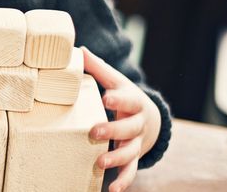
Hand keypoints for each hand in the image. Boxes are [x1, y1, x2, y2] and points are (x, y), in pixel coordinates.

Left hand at [81, 47, 160, 191]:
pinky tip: (113, 189)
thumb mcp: (115, 80)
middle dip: (113, 130)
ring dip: (117, 158)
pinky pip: (131, 170)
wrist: (148, 116)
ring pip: (131, 151)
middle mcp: (138, 122)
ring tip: (100, 163)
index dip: (118, 98)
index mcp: (132, 100)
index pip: (127, 98)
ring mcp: (137, 141)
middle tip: (94, 132)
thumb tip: (77, 50)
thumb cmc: (123, 95)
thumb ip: (97, 68)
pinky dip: (124, 180)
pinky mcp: (134, 156)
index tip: (107, 98)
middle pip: (129, 127)